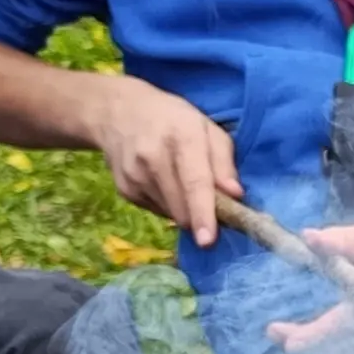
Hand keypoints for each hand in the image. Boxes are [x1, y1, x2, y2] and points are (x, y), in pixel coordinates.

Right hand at [87, 74, 240, 246]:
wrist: (118, 113)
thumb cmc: (173, 120)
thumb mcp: (207, 128)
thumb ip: (224, 161)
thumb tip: (235, 195)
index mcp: (181, 136)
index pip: (194, 181)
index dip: (203, 213)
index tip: (208, 240)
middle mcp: (153, 157)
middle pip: (182, 207)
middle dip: (202, 216)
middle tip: (213, 204)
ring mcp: (134, 176)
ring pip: (172, 214)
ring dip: (185, 208)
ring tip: (181, 180)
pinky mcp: (125, 190)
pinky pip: (158, 211)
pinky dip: (168, 204)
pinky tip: (163, 181)